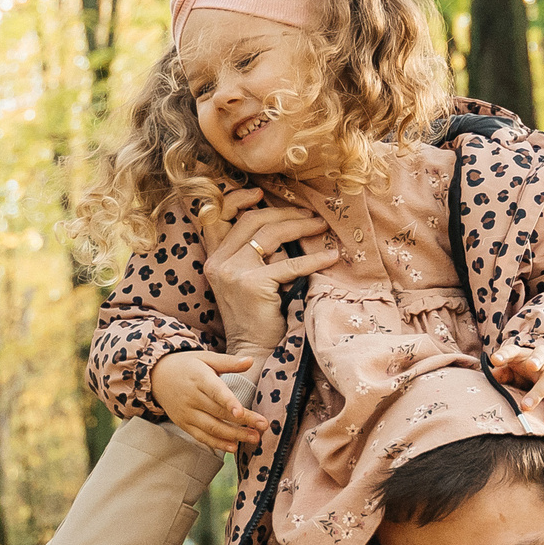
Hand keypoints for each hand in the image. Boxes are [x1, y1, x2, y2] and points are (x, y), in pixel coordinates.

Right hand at [152, 349, 263, 450]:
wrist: (157, 376)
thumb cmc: (187, 365)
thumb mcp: (206, 358)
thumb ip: (229, 362)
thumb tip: (251, 360)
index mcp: (199, 378)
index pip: (216, 391)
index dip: (228, 402)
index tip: (241, 412)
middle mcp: (192, 397)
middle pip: (219, 412)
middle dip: (243, 422)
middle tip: (263, 426)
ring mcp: (187, 413)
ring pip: (212, 427)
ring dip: (234, 435)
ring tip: (253, 438)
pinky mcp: (184, 424)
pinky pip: (201, 436)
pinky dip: (217, 443)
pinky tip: (233, 447)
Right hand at [199, 186, 340, 355]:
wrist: (253, 351)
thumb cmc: (256, 317)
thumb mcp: (245, 279)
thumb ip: (252, 254)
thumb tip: (283, 225)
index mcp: (213, 258)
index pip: (216, 216)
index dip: (236, 199)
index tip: (259, 193)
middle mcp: (218, 262)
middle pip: (251, 220)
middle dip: (284, 213)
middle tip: (310, 214)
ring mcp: (233, 272)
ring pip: (270, 235)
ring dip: (300, 227)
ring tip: (321, 227)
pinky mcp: (253, 284)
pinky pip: (290, 264)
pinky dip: (314, 260)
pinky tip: (330, 257)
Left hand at [489, 343, 543, 427]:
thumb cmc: (522, 372)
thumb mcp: (510, 370)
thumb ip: (501, 374)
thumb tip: (489, 378)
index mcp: (523, 354)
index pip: (513, 350)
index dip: (504, 354)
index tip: (495, 360)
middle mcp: (542, 360)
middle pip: (541, 356)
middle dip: (535, 361)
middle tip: (530, 366)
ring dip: (538, 392)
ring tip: (526, 406)